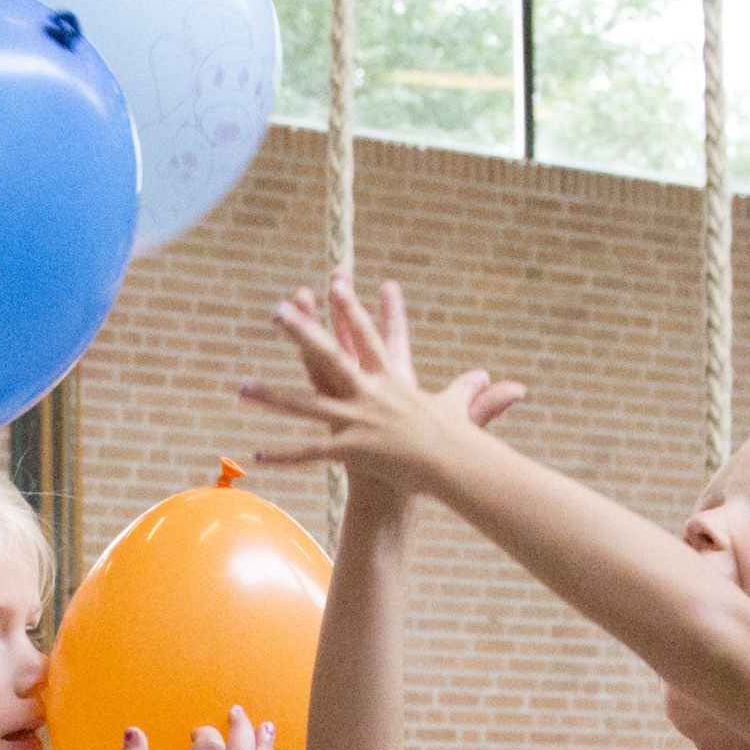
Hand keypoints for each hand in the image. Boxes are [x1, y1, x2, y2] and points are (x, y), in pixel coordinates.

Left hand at [238, 273, 526, 489]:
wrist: (455, 468)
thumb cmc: (457, 441)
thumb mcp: (462, 412)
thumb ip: (477, 395)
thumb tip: (510, 386)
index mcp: (393, 380)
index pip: (371, 335)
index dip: (353, 308)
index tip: (337, 281)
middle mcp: (370, 393)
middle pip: (330, 356)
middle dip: (303, 332)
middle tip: (278, 310)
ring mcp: (358, 419)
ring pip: (305, 404)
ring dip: (271, 397)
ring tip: (240, 388)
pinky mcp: (351, 449)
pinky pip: (309, 453)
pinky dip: (283, 456)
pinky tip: (254, 456)